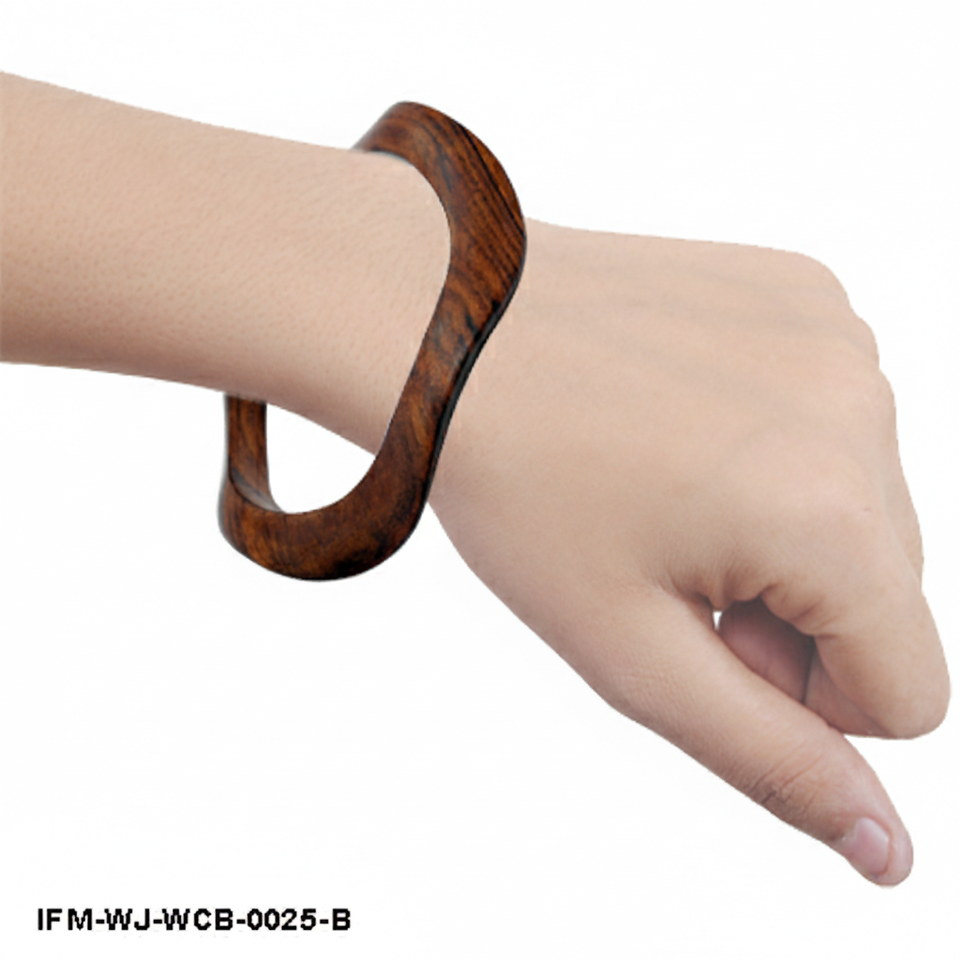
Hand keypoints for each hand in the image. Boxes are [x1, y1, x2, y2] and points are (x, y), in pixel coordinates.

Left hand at [429, 219, 949, 883]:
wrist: (452, 333)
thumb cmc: (516, 487)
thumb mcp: (632, 652)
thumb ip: (771, 761)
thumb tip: (887, 849)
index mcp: (830, 514)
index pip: (908, 697)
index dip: (799, 696)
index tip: (700, 636)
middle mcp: (862, 409)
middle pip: (888, 597)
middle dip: (791, 611)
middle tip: (666, 561)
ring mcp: (839, 334)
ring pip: (866, 507)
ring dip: (786, 528)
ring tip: (667, 490)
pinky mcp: (808, 289)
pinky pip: (835, 416)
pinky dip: (777, 444)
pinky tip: (682, 423)